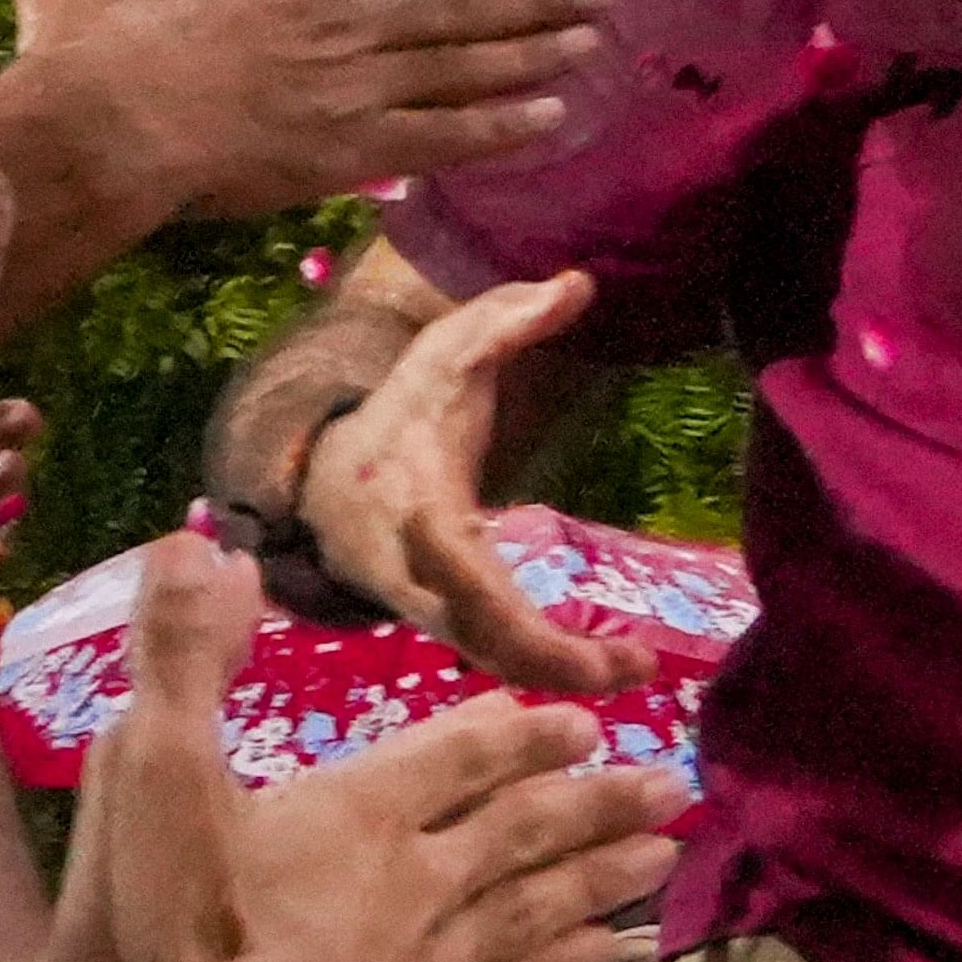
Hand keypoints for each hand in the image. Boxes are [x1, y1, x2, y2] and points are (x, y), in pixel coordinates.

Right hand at [0, 0, 611, 219]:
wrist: (92, 125)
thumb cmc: (82, 49)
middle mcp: (332, 23)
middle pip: (453, 9)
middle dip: (533, 3)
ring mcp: (345, 83)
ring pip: (461, 65)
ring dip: (534, 55)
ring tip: (596, 45)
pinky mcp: (343, 148)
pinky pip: (440, 136)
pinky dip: (499, 125)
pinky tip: (554, 118)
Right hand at [64, 536, 681, 961]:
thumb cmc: (192, 935)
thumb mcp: (156, 779)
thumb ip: (182, 662)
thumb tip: (201, 541)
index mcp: (363, 812)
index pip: (459, 756)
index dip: (519, 732)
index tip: (581, 717)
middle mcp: (422, 879)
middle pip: (525, 829)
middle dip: (595, 799)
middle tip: (669, 782)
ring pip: (543, 907)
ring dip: (606, 876)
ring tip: (665, 854)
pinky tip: (612, 960)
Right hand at [294, 272, 652, 691]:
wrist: (322, 477)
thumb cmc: (399, 416)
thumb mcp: (442, 356)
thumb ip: (505, 320)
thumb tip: (578, 282)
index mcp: (420, 516)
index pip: (469, 583)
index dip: (520, 622)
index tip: (591, 645)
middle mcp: (419, 577)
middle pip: (485, 642)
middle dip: (556, 668)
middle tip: (638, 670)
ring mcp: (427, 607)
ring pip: (488, 660)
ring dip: (558, 679)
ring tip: (635, 672)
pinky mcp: (442, 621)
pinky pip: (490, 655)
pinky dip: (541, 670)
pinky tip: (601, 670)